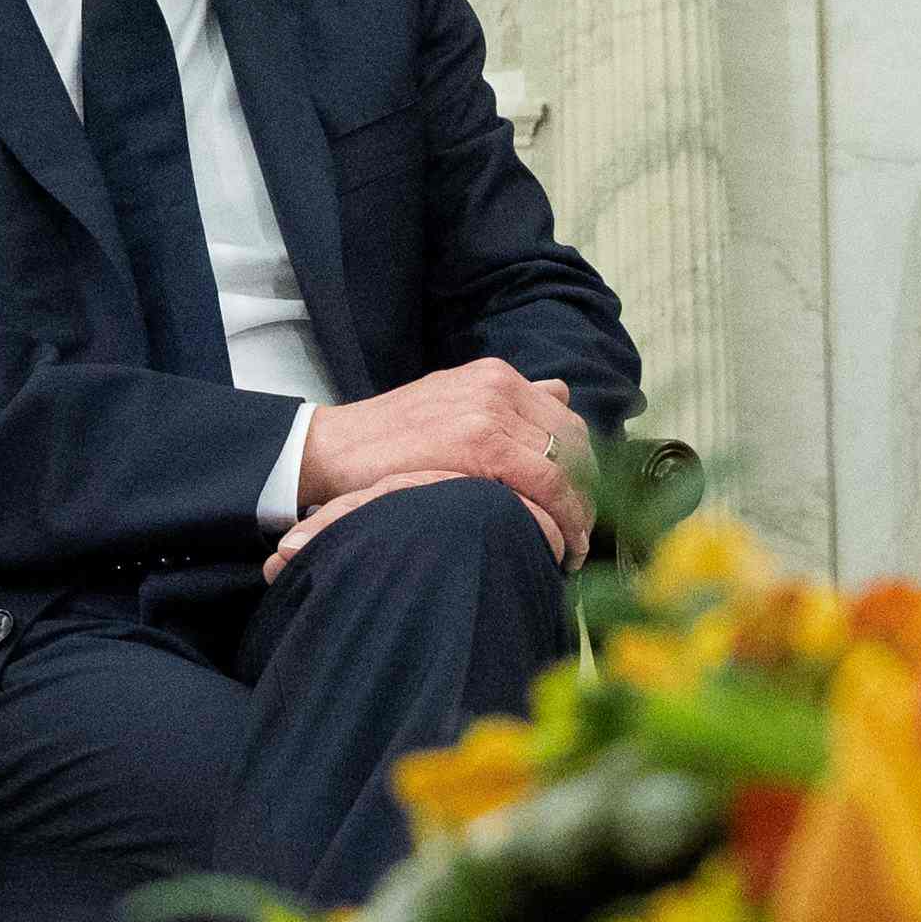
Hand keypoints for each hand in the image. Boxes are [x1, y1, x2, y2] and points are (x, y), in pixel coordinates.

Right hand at [291, 358, 583, 559]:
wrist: (332, 449)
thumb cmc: (387, 439)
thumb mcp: (450, 403)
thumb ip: (504, 402)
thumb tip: (561, 393)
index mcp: (497, 376)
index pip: (568, 423)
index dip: (585, 470)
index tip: (584, 506)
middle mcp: (500, 386)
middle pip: (576, 443)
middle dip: (588, 492)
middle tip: (584, 532)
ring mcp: (491, 411)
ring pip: (567, 465)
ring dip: (580, 512)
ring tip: (575, 546)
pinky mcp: (479, 443)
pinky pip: (545, 483)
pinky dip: (562, 518)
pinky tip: (560, 546)